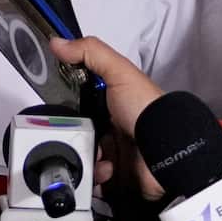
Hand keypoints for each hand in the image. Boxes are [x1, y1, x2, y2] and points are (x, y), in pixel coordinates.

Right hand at [50, 36, 165, 199]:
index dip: (65, 104)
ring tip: (90, 154)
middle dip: (69, 135)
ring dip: (82, 156)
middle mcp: (111, 127)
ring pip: (82, 156)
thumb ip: (90, 53)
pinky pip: (94, 179)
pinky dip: (95, 175)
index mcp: (111, 104)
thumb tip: (56, 42)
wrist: (168, 150)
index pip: (78, 102)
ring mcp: (114, 153)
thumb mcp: (119, 72)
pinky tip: (103, 168)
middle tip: (70, 134)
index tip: (53, 106)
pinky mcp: (116, 176)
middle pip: (76, 131)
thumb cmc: (145, 108)